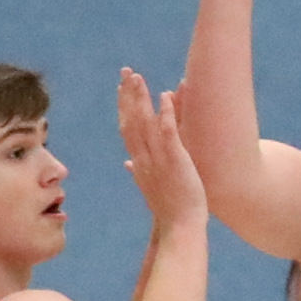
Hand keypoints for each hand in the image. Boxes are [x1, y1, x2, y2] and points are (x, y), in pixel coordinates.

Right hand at [120, 68, 203, 226]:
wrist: (179, 228)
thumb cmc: (168, 209)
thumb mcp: (150, 187)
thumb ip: (138, 172)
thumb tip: (127, 164)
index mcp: (139, 163)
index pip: (127, 129)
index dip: (123, 107)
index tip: (120, 88)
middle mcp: (144, 158)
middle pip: (131, 121)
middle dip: (128, 95)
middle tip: (126, 71)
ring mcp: (158, 159)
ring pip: (145, 123)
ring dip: (140, 98)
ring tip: (138, 77)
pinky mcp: (175, 161)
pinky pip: (168, 133)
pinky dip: (165, 114)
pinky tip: (165, 95)